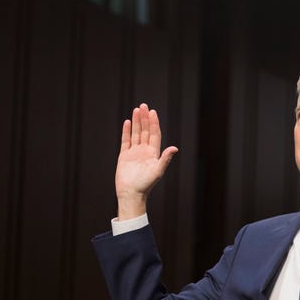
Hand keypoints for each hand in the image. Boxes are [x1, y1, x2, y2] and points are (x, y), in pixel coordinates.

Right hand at [115, 103, 177, 219]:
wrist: (131, 193)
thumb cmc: (146, 184)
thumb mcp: (158, 171)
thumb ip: (165, 159)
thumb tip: (175, 148)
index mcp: (153, 153)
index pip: (154, 135)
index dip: (154, 123)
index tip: (152, 112)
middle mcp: (144, 151)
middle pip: (145, 131)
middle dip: (145, 119)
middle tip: (143, 106)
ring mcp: (134, 153)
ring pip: (136, 134)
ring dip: (136, 122)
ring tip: (136, 110)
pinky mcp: (124, 156)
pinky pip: (126, 141)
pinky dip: (127, 131)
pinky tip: (128, 122)